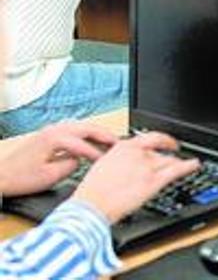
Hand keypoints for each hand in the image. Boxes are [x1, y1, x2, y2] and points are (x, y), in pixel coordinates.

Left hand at [0, 122, 117, 196]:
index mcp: (55, 138)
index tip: (109, 161)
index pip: (84, 144)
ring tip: (108, 141)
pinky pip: (73, 129)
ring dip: (95, 132)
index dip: (99, 153)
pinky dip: (85, 134)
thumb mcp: (49, 176)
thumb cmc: (20, 178)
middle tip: (119, 143)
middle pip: (87, 127)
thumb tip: (81, 160)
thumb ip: (71, 165)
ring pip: (81, 126)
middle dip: (104, 135)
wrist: (0, 176)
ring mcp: (51, 130)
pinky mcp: (48, 134)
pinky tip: (90, 141)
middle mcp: (54, 130)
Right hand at [71, 132, 199, 223]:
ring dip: (176, 162)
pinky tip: (194, 164)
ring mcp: (147, 167)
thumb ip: (118, 160)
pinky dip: (188, 166)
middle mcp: (138, 154)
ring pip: (169, 161)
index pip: (149, 137)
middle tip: (174, 151)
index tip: (165, 141)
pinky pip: (176, 170)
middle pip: (160, 150)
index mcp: (123, 147)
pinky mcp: (154, 182)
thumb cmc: (91, 192)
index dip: (161, 138)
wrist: (90, 207)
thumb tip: (124, 162)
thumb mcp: (102, 166)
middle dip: (168, 151)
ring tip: (182, 163)